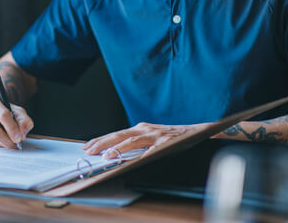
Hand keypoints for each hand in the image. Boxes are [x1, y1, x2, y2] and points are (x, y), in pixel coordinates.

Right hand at [0, 93, 33, 148]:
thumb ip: (25, 121)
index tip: (19, 138)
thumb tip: (22, 134)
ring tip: (11, 141)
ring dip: (4, 143)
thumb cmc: (7, 110)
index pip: (3, 115)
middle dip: (7, 140)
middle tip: (16, 144)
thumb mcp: (18, 111)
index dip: (12, 128)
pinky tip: (2, 139)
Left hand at [82, 122, 210, 158]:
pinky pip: (153, 149)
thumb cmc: (174, 137)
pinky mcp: (168, 142)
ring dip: (118, 148)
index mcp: (141, 128)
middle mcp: (146, 129)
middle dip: (103, 143)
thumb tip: (117, 154)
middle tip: (89, 150)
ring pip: (133, 140)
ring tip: (105, 155)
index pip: (117, 134)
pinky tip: (134, 160)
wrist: (200, 132)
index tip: (87, 146)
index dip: (101, 140)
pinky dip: (143, 154)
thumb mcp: (152, 138)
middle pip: (120, 135)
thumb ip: (138, 144)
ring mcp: (157, 135)